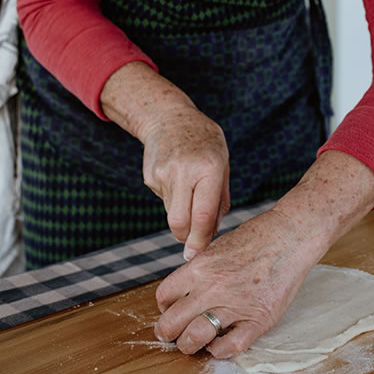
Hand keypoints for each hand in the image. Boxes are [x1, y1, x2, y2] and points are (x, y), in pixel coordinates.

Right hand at [141, 106, 229, 256]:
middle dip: (186, 238)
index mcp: (209, 167)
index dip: (201, 240)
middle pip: (180, 222)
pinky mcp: (151, 177)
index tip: (197, 256)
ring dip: (183, 214)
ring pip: (173, 213)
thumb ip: (220, 198)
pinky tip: (178, 179)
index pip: (203, 214)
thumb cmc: (204, 141)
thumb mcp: (223, 162)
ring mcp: (163, 174)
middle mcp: (184, 171)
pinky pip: (165, 200)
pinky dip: (174, 198)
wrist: (168, 117)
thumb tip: (211, 233)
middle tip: (193, 242)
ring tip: (190, 191)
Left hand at [153, 150, 373, 356]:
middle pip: (170, 324)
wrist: (291, 236)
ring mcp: (234, 306)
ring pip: (194, 339)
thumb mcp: (218, 246)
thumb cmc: (257, 237)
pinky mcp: (257, 320)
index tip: (171, 311)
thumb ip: (199, 269)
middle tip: (174, 335)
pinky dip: (219, 351)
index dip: (164, 308)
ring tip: (194, 343)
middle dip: (168, 333)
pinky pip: (229, 347)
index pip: (164, 297)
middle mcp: (212, 288)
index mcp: (199, 268)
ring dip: (189, 345)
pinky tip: (220, 344)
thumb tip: (184, 289)